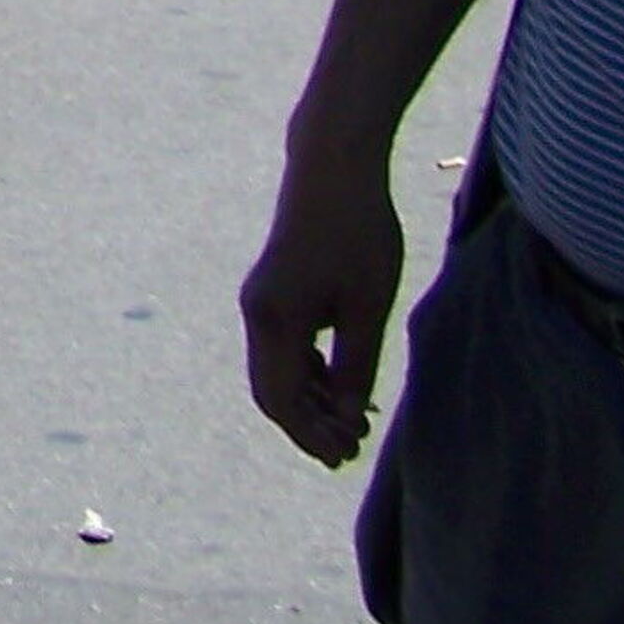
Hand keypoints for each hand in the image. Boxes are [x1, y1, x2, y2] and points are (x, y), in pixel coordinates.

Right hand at [239, 139, 404, 464]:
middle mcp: (257, 313)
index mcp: (274, 320)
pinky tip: (343, 385)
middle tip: (351, 451)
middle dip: (307, 426)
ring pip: (276, 370)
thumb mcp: (365, 307)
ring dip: (310, 401)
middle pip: (272, 391)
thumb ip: (355, 367)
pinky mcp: (275, 289)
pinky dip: (308, 374)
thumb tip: (349, 416)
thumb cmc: (357, 234)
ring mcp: (262, 300)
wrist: (333, 166)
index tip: (346, 457)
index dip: (311, 436)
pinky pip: (283, 347)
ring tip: (355, 424)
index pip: (282, 400)